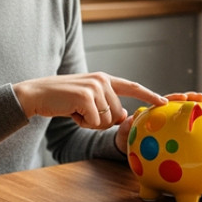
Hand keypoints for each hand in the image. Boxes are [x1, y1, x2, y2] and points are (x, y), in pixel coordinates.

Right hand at [13, 72, 166, 129]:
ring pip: (107, 120)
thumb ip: (106, 103)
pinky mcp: (86, 97)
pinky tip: (71, 112)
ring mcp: (95, 87)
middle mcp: (102, 80)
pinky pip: (95, 123)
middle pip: (118, 114)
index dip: (149, 95)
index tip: (164, 102)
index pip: (132, 86)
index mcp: (104, 78)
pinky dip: (82, 123)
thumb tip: (123, 115)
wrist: (37, 94)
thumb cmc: (61, 99)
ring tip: (75, 110)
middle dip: (102, 121)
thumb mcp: (87, 98)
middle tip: (82, 112)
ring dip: (91, 123)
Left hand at [113, 91, 201, 154]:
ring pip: (181, 110)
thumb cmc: (126, 136)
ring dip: (193, 106)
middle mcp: (160, 112)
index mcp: (150, 111)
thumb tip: (131, 120)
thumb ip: (126, 126)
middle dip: (187, 97)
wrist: (128, 144)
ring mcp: (167, 119)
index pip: (161, 101)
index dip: (169, 99)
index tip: (179, 99)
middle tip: (199, 96)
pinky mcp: (172, 128)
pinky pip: (183, 124)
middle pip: (175, 102)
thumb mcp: (124, 132)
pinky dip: (193, 121)